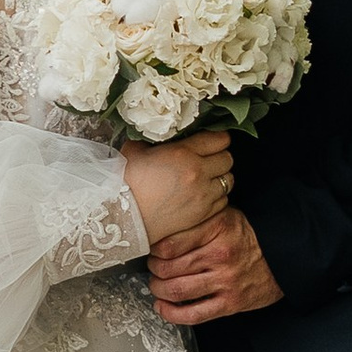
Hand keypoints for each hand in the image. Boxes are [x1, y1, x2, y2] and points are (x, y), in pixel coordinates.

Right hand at [121, 125, 232, 248]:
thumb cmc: (125, 183)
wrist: (123, 217)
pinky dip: (217, 196)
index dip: (218, 138)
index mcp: (183, 153)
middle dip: (220, 156)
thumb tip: (163, 135)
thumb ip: (154, 139)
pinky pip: (224, 200)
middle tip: (208, 158)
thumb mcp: (136, 150)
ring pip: (228, 180)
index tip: (212, 140)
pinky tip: (203, 194)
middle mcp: (198, 173)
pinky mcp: (203, 214)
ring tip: (207, 177)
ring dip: (220, 177)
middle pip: (228, 159)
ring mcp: (203, 195)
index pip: (219, 139)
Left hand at [149, 207, 283, 323]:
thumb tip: (162, 226)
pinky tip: (163, 307)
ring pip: (177, 290)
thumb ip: (197, 219)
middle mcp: (220, 255)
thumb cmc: (248, 237)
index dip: (153, 250)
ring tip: (157, 286)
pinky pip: (194, 314)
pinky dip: (172, 314)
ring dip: (159, 290)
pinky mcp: (230, 303)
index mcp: (217, 229)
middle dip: (153, 271)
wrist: (283, 258)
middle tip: (153, 268)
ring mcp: (226, 281)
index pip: (170, 243)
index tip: (153, 251)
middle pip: (169, 268)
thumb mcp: (225, 215)